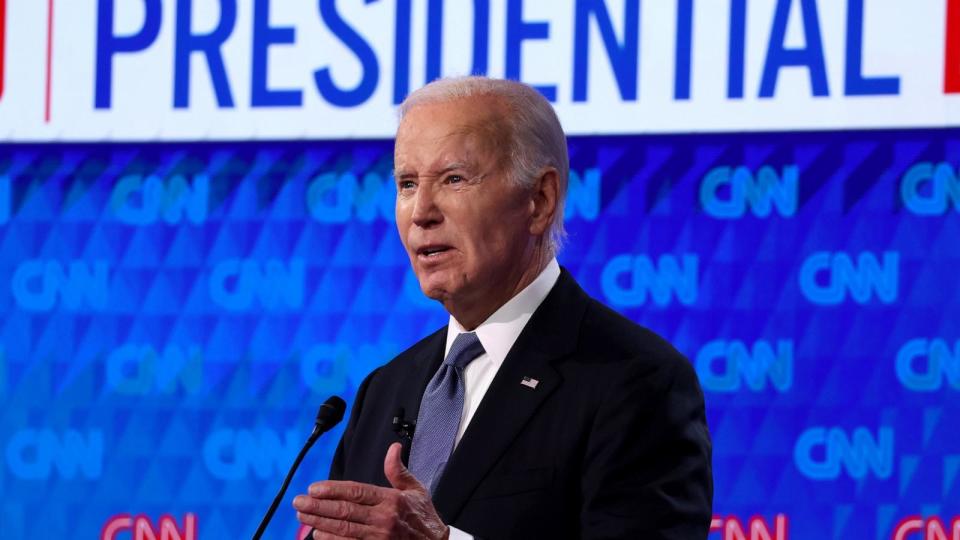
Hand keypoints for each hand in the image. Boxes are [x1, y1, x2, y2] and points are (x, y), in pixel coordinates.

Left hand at [293, 443, 449, 539]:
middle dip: (318, 506)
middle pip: (345, 511)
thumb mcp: (416, 490)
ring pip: (343, 529)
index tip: (314, 488)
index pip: (356, 492)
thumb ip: (398, 470)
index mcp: (391, 499)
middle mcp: (383, 518)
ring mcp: (379, 537)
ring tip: (302, 516)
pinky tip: (318, 534)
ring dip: (320, 522)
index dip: (333, 489)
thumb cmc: (424, 519)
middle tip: (298, 502)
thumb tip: (393, 448)